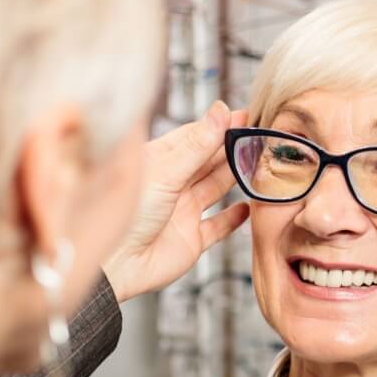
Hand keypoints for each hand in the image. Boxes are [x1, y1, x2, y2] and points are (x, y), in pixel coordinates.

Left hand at [102, 102, 249, 302]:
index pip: (193, 136)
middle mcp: (171, 185)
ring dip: (234, 177)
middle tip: (258, 136)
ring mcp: (182, 212)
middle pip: (207, 161)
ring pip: (215, 188)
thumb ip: (197, 144)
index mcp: (158, 162)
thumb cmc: (127, 215)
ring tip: (258, 164)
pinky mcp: (191, 240)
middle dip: (230, 148)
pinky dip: (233, 218)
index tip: (243, 115)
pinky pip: (218, 226)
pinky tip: (248, 207)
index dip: (218, 126)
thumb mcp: (165, 171)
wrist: (117, 265)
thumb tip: (220, 111)